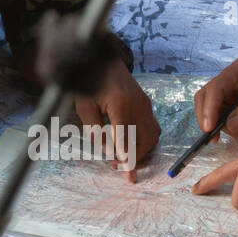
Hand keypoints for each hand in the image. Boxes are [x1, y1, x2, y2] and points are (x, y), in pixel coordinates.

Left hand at [74, 62, 159, 182]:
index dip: (127, 159)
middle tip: (116, 164)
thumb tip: (108, 151)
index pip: (126, 138)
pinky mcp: (147, 104)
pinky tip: (129, 143)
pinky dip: (143, 140)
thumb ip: (94, 130)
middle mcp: (138, 104)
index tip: (128, 175)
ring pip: (153, 136)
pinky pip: (152, 128)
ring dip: (141, 150)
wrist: (103, 60)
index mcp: (120, 104)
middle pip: (145, 140)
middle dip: (134, 156)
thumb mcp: (84, 106)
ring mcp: (145, 104)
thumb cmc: (90, 83)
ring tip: (122, 155)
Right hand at [194, 58, 237, 137]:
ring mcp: (229, 89)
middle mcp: (230, 78)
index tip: (209, 128)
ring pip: (211, 108)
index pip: (216, 88)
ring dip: (222, 124)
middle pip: (206, 97)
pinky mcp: (232, 99)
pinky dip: (230, 125)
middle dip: (208, 118)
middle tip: (215, 138)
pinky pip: (222, 114)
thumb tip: (230, 125)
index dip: (209, 108)